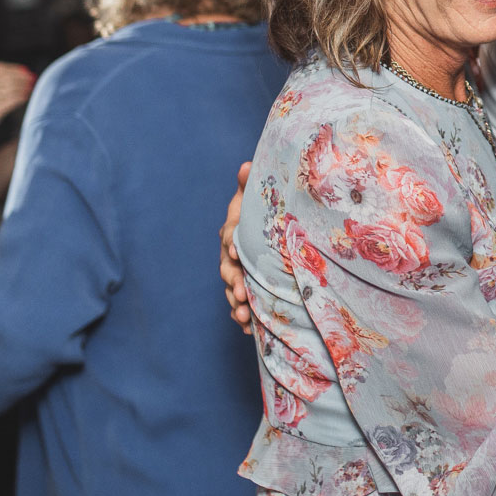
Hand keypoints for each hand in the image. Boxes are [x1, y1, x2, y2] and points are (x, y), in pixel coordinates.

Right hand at [0, 62, 33, 151]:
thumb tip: (12, 77)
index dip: (13, 69)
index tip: (24, 71)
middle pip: (6, 76)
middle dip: (21, 77)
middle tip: (32, 79)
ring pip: (10, 88)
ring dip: (23, 87)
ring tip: (30, 88)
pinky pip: (11, 101)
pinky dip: (21, 98)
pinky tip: (25, 98)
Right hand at [221, 162, 252, 334]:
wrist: (267, 234)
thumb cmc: (259, 214)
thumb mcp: (254, 200)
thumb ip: (250, 186)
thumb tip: (248, 164)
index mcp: (233, 235)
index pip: (229, 238)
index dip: (233, 244)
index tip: (237, 251)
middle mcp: (232, 258)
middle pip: (229, 270)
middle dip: (234, 282)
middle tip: (242, 293)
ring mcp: (237, 276)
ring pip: (233, 292)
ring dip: (237, 305)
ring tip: (244, 317)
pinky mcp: (246, 293)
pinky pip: (242, 308)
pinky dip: (245, 320)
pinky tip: (251, 331)